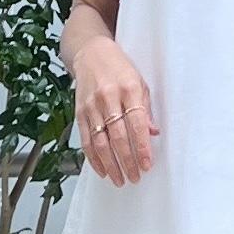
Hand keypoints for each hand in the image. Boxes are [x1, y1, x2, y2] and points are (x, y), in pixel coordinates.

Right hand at [72, 38, 160, 185]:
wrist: (90, 53)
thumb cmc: (119, 69)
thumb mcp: (140, 83)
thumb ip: (145, 109)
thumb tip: (153, 133)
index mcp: (129, 89)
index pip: (136, 123)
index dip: (142, 146)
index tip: (147, 164)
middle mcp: (109, 98)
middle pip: (118, 136)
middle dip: (127, 160)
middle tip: (134, 177)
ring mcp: (92, 106)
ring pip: (100, 141)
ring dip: (110, 164)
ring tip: (119, 179)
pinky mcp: (80, 112)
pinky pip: (86, 139)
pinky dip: (93, 158)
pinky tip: (102, 170)